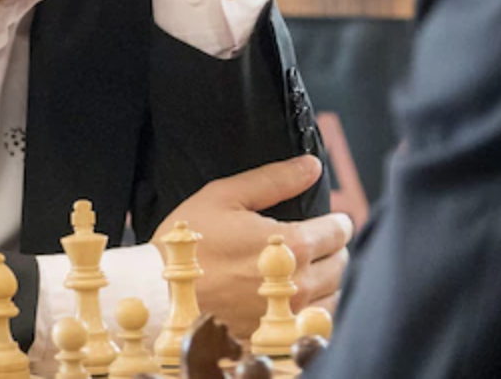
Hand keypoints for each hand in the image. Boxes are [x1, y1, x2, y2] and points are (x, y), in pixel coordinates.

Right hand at [151, 155, 353, 337]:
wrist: (158, 297)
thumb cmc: (187, 245)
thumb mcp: (224, 197)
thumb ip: (274, 180)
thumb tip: (311, 166)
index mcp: (290, 244)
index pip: (338, 231)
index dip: (337, 221)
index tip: (332, 220)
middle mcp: (297, 283)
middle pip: (341, 263)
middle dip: (334, 248)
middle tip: (317, 241)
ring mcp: (288, 315)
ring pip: (334, 295)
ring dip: (329, 280)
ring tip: (309, 269)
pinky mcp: (276, 335)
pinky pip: (315, 323)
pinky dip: (316, 308)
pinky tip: (298, 298)